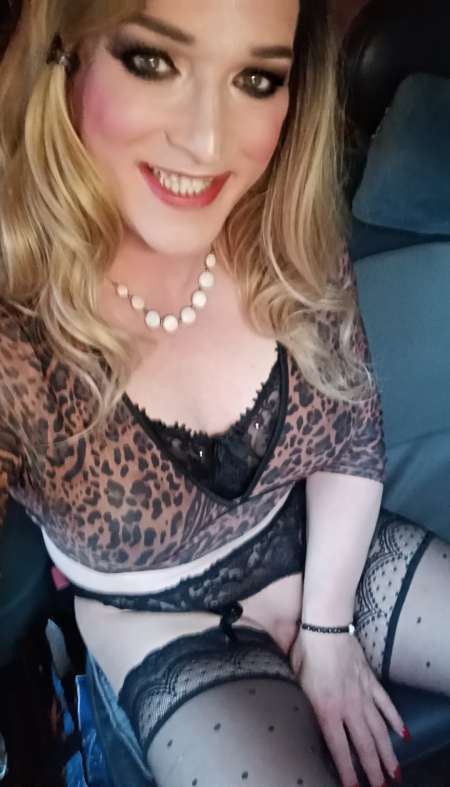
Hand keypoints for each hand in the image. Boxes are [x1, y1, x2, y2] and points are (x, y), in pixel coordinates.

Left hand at [290, 630, 404, 786]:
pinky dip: (395, 719)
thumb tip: (301, 721)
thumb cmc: (305, 653)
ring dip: (388, 753)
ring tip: (394, 773)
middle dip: (373, 770)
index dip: (348, 772)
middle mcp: (349, 707)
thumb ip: (304, 706)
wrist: (325, 627)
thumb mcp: (297, 683)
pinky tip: (403, 733)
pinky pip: (386, 704)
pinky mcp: (370, 680)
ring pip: (379, 730)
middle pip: (364, 746)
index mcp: (328, 710)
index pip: (339, 749)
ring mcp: (363, 693)